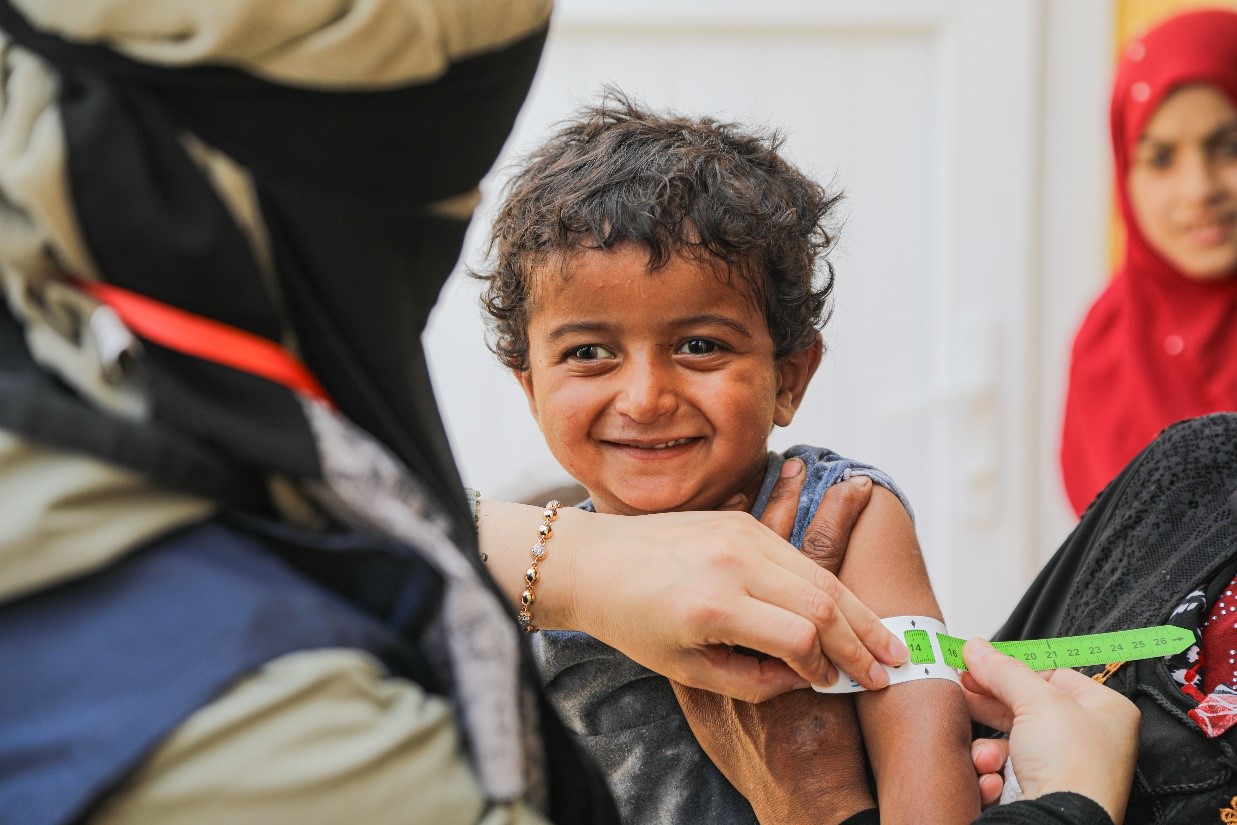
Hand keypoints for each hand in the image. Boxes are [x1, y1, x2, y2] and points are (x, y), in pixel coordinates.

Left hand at [565, 459, 905, 700]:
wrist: (591, 561)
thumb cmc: (631, 620)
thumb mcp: (686, 669)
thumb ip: (753, 681)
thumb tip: (809, 676)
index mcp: (713, 605)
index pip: (799, 638)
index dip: (826, 668)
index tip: (837, 685)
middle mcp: (731, 562)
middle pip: (822, 601)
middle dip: (863, 640)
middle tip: (893, 666)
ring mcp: (739, 534)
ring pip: (819, 572)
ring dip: (857, 609)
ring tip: (886, 640)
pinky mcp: (740, 521)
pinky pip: (797, 551)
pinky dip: (828, 581)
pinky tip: (850, 604)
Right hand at [961, 639, 1139, 823]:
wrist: (1061, 824)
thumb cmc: (1075, 769)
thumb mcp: (1037, 700)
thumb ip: (1003, 669)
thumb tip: (979, 648)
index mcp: (1104, 709)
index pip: (1051, 674)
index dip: (1012, 668)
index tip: (980, 662)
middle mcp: (1088, 738)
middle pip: (1026, 706)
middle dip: (991, 705)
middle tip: (964, 690)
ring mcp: (1064, 766)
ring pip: (1010, 740)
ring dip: (989, 749)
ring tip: (987, 757)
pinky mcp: (1042, 790)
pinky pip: (1006, 768)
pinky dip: (993, 772)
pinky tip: (992, 776)